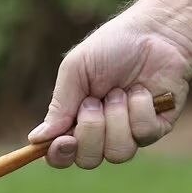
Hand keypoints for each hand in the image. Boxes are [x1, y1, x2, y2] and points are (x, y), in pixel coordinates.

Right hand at [28, 10, 191, 168]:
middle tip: (95, 101)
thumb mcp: (76, 70)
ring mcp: (129, 134)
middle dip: (91, 129)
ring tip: (121, 92)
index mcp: (75, 121)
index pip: (60, 155)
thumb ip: (59, 106)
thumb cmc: (111, 47)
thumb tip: (36, 139)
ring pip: (117, 153)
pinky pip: (143, 135)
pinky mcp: (155, 129)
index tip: (64, 140)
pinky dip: (140, 108)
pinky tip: (143, 90)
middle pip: (88, 160)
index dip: (59, 155)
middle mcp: (101, 134)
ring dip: (116, 118)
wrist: (155, 32)